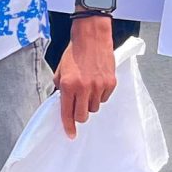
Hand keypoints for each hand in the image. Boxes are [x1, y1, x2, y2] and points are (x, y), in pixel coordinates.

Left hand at [53, 15, 117, 133]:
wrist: (92, 37)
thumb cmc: (74, 52)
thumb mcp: (60, 70)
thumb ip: (61, 88)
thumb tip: (63, 102)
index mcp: (68, 85)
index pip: (67, 112)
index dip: (68, 126)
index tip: (70, 134)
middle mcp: (83, 88)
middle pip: (83, 116)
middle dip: (79, 115)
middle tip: (78, 108)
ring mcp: (98, 86)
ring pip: (94, 108)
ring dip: (89, 103)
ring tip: (87, 89)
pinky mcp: (110, 83)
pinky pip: (104, 98)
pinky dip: (100, 95)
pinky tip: (96, 83)